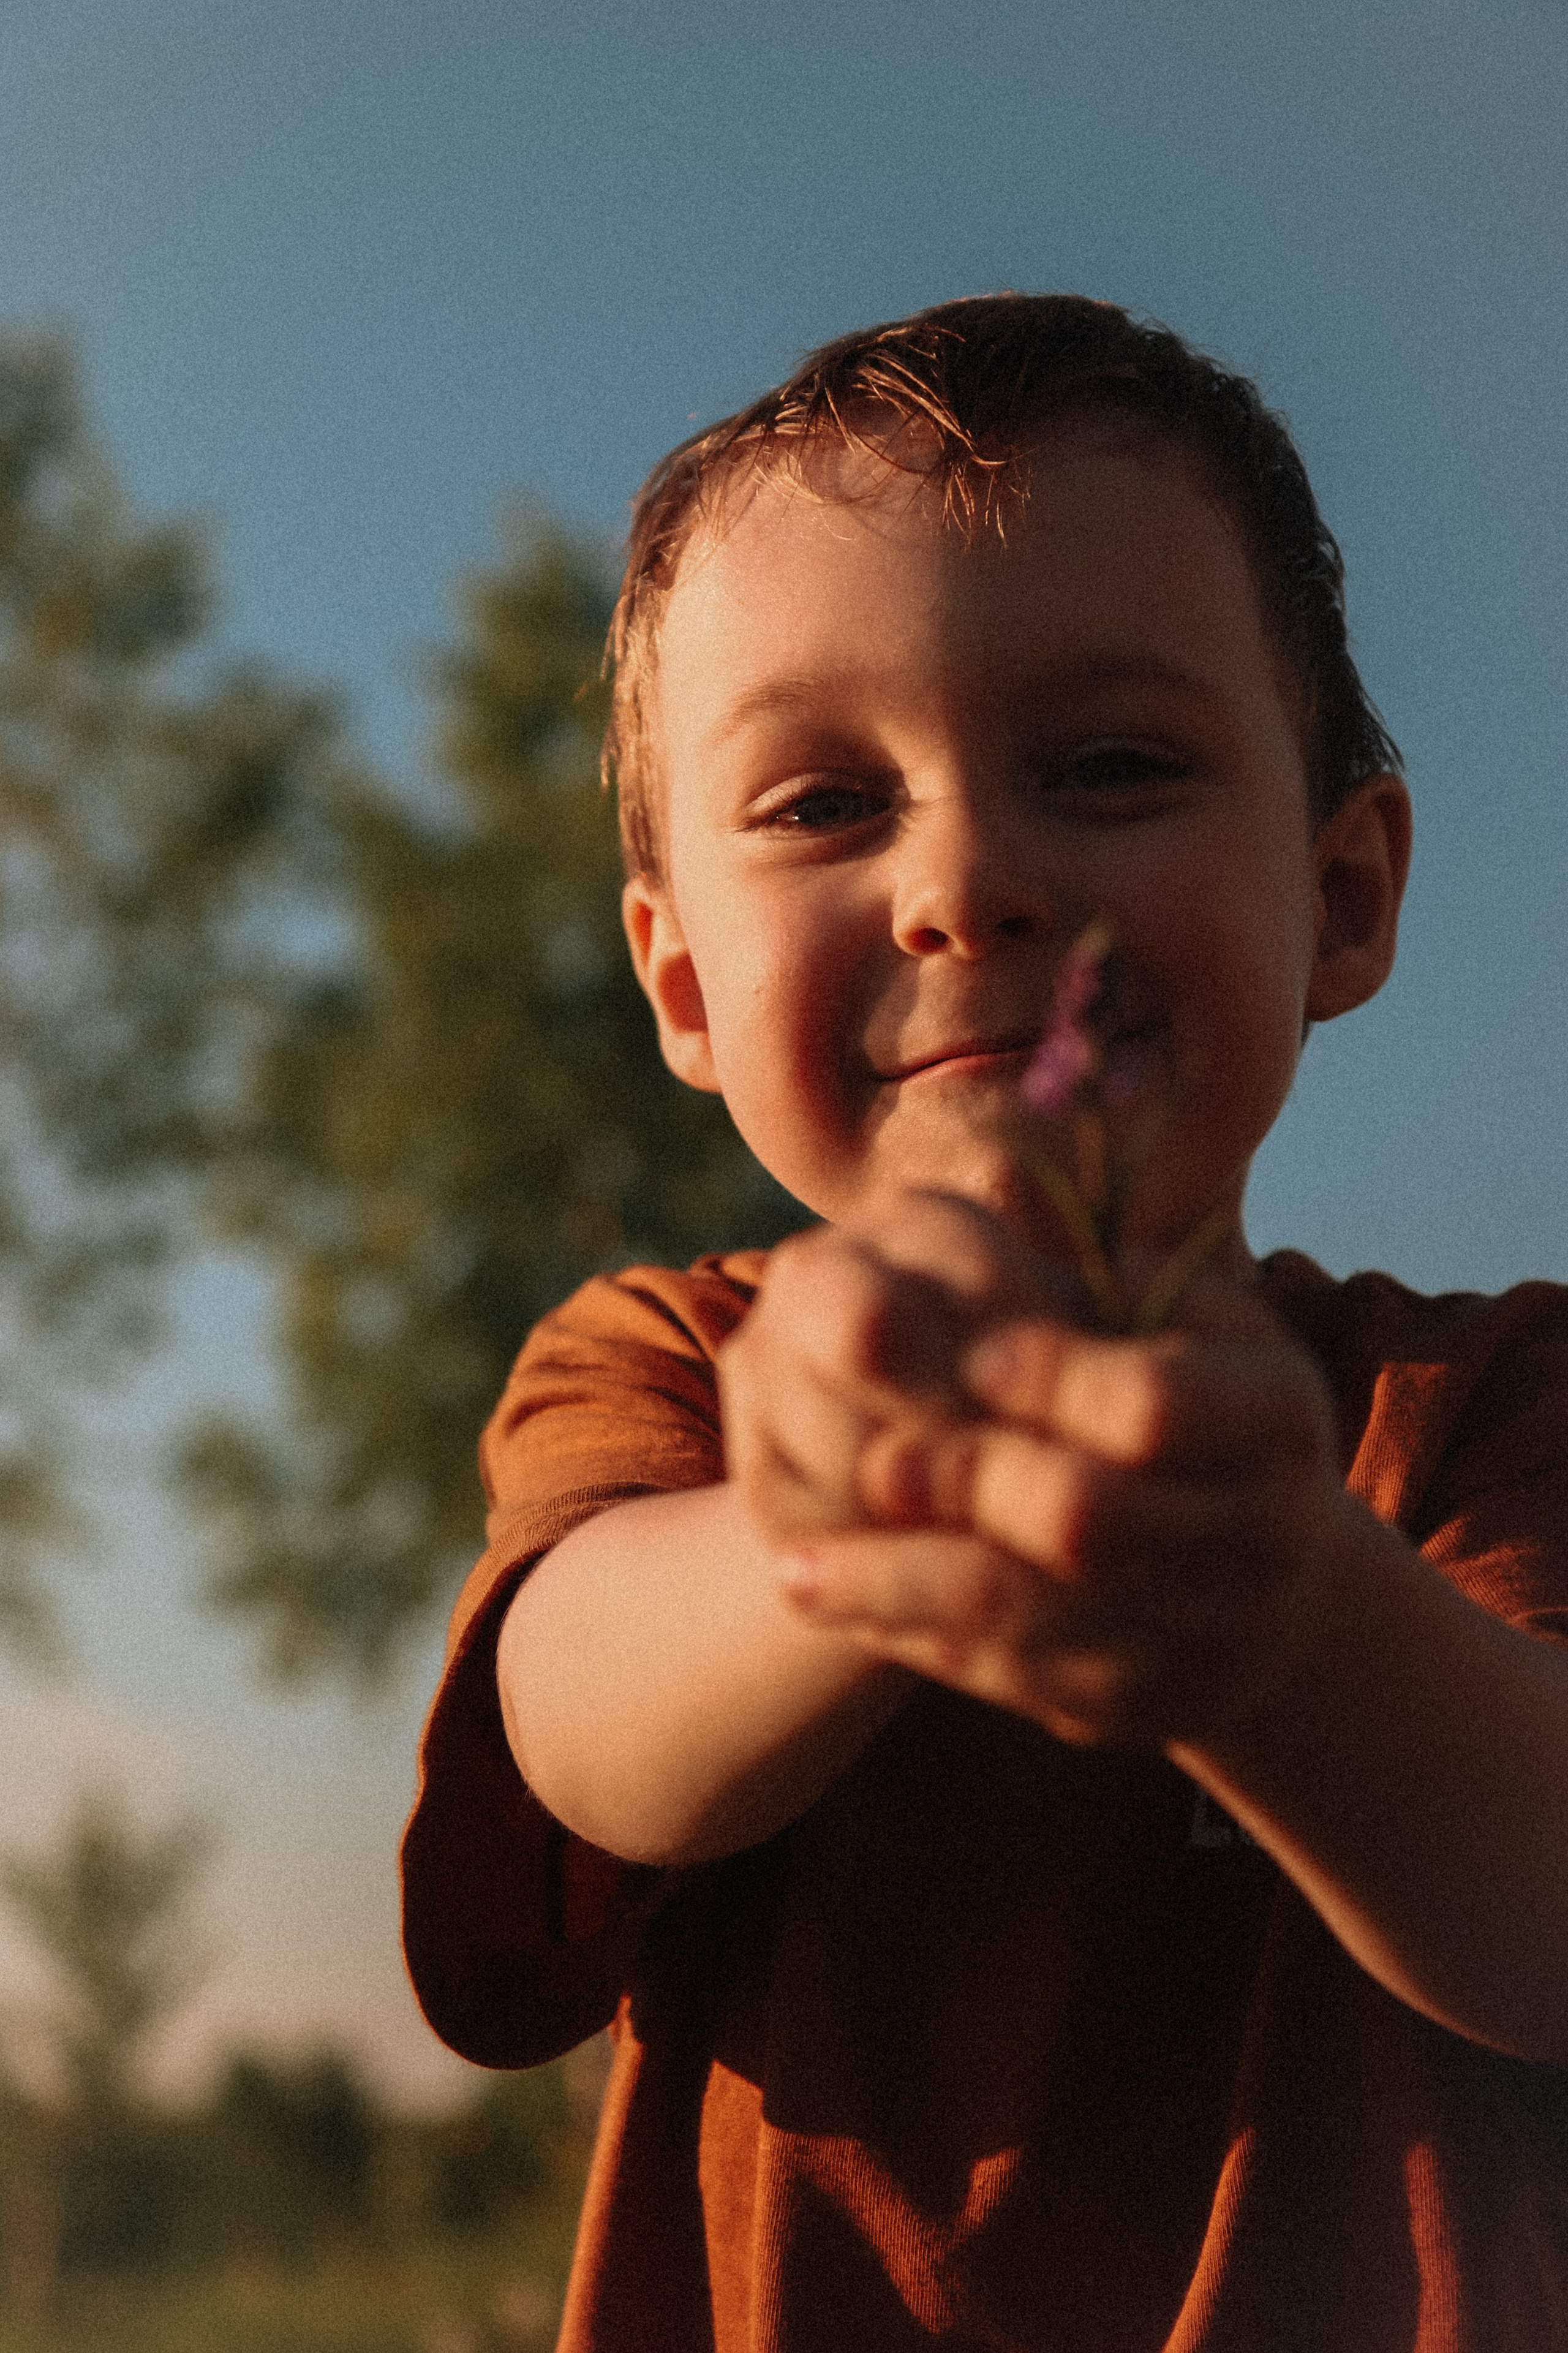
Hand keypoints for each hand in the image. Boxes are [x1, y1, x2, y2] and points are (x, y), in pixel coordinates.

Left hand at [730, 1203, 1354, 1749]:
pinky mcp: (1133, 1706)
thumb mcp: (1205, 1322)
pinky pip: (1006, 1673)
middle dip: (957, 1478)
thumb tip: (1030, 1230)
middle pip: (1080, 1516)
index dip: (1046, 1375)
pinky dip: (906, 1630)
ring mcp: (1197, 1636)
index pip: (1151, 1403)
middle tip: (864, 1458)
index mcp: (1279, 1416)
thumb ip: (1124, 1280)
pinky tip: (824, 1597)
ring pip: (1022, 1613)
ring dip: (895, 1580)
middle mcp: (1259, 1537)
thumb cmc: (1208, 1404)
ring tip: (792, 1558)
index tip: (964, 1349)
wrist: (1270, 1593)